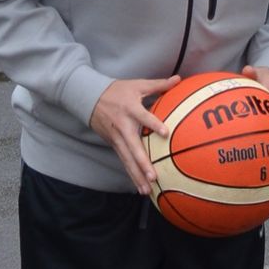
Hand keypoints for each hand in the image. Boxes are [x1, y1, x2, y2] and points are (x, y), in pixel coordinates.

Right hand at [89, 77, 171, 195]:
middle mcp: (123, 126)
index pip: (143, 117)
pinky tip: (140, 187)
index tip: (165, 133)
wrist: (90, 98)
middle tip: (153, 176)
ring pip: (127, 160)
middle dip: (142, 163)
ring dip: (137, 175)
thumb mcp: (137, 84)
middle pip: (133, 147)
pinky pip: (124, 162)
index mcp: (130, 109)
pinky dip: (132, 175)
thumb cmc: (118, 91)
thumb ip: (158, 84)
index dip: (154, 124)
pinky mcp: (114, 145)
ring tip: (147, 190)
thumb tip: (179, 78)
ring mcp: (117, 138)